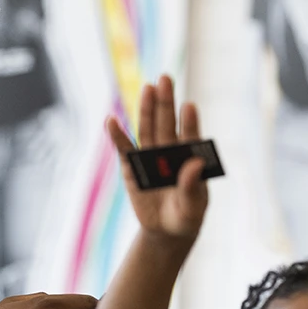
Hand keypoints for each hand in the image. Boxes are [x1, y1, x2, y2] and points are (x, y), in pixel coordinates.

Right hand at [106, 75, 209, 248]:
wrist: (166, 230)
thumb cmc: (186, 216)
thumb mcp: (193, 207)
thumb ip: (193, 187)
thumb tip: (196, 163)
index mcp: (189, 158)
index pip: (189, 137)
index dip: (189, 122)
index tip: (189, 106)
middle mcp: (170, 152)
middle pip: (166, 123)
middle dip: (166, 101)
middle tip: (165, 78)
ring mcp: (150, 157)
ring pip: (148, 129)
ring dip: (146, 109)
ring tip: (148, 88)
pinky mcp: (132, 167)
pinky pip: (124, 149)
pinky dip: (117, 135)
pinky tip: (111, 120)